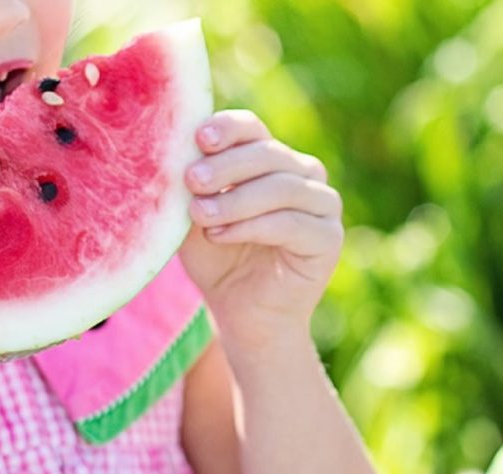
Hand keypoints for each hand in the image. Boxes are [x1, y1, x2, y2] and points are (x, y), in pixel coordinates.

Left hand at [179, 110, 343, 351]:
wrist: (242, 315)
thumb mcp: (195, 218)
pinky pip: (292, 223)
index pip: (252, 129)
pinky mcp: (329, 238)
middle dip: (226, 166)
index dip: (228, 129)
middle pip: (267, 153)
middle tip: (191, 180)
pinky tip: (220, 235)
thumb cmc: (217, 261)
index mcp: (271, 160)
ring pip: (281, 187)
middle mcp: (303, 174)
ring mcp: (322, 205)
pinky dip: (252, 226)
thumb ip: (192, 187)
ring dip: (235, 200)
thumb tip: (174, 152)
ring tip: (200, 215)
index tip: (199, 138)